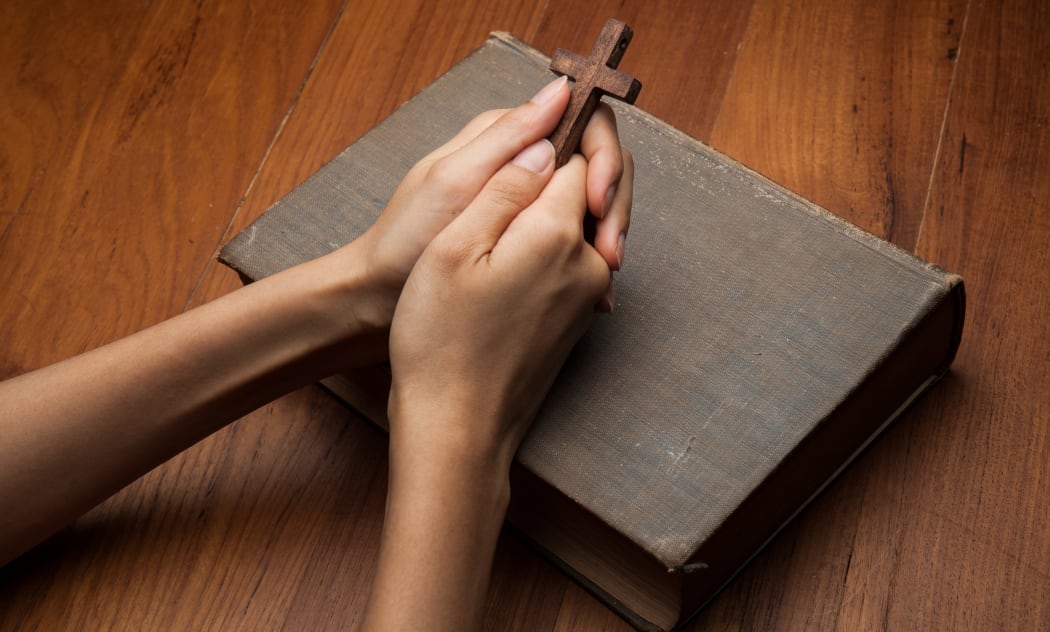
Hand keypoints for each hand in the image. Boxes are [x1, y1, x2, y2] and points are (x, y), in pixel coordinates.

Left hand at [350, 76, 631, 325]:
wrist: (380, 290)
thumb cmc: (407, 238)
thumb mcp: (456, 182)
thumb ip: (508, 137)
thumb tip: (561, 91)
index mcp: (505, 135)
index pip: (581, 121)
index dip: (602, 158)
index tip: (598, 202)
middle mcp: (522, 159)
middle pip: (595, 161)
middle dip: (613, 201)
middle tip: (611, 252)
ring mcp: (528, 197)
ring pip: (592, 198)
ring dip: (608, 231)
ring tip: (606, 273)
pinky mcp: (529, 231)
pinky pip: (575, 231)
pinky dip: (590, 254)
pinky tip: (595, 285)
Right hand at [388, 146, 625, 465]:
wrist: (457, 427)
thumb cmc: (441, 340)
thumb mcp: (455, 246)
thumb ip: (506, 186)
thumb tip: (546, 143)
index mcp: (560, 234)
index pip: (579, 156)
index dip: (550, 138)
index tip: (520, 141)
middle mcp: (591, 263)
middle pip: (594, 189)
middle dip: (561, 172)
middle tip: (511, 175)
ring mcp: (590, 296)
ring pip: (583, 225)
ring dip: (550, 211)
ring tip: (498, 224)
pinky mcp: (578, 320)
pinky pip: (576, 261)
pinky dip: (550, 247)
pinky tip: (509, 263)